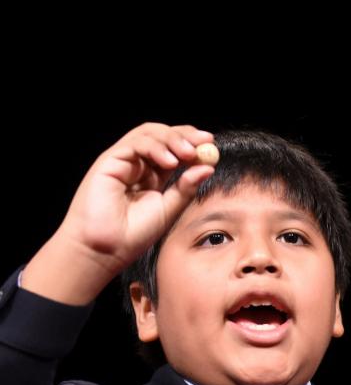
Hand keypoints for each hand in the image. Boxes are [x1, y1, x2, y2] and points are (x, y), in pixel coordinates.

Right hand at [22, 123, 215, 304]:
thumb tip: (207, 167)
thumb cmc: (133, 234)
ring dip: (173, 139)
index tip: (211, 145)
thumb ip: (186, 188)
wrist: (105, 249)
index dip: (191, 143)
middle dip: (185, 136)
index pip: (173, 149)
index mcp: (152, 176)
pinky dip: (155, 147)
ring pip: (148, 134)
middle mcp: (137, 165)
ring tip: (189, 154)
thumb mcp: (169, 209)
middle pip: (162, 136)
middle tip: (205, 143)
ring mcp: (122, 162)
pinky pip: (134, 144)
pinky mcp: (108, 162)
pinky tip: (170, 162)